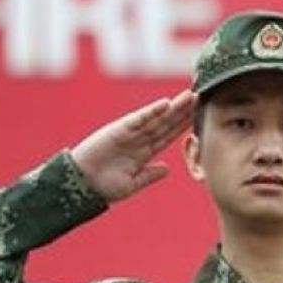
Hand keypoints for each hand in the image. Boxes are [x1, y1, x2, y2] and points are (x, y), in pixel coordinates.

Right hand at [70, 89, 197, 202]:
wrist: (80, 185)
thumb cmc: (102, 187)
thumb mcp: (131, 184)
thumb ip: (149, 175)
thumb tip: (167, 170)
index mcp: (143, 153)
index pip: (167, 136)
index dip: (183, 126)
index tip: (199, 116)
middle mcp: (138, 140)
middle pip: (165, 123)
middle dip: (183, 111)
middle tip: (201, 97)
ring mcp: (129, 133)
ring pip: (156, 118)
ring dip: (173, 107)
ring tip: (189, 95)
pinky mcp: (118, 130)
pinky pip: (138, 119)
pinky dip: (151, 112)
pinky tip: (165, 104)